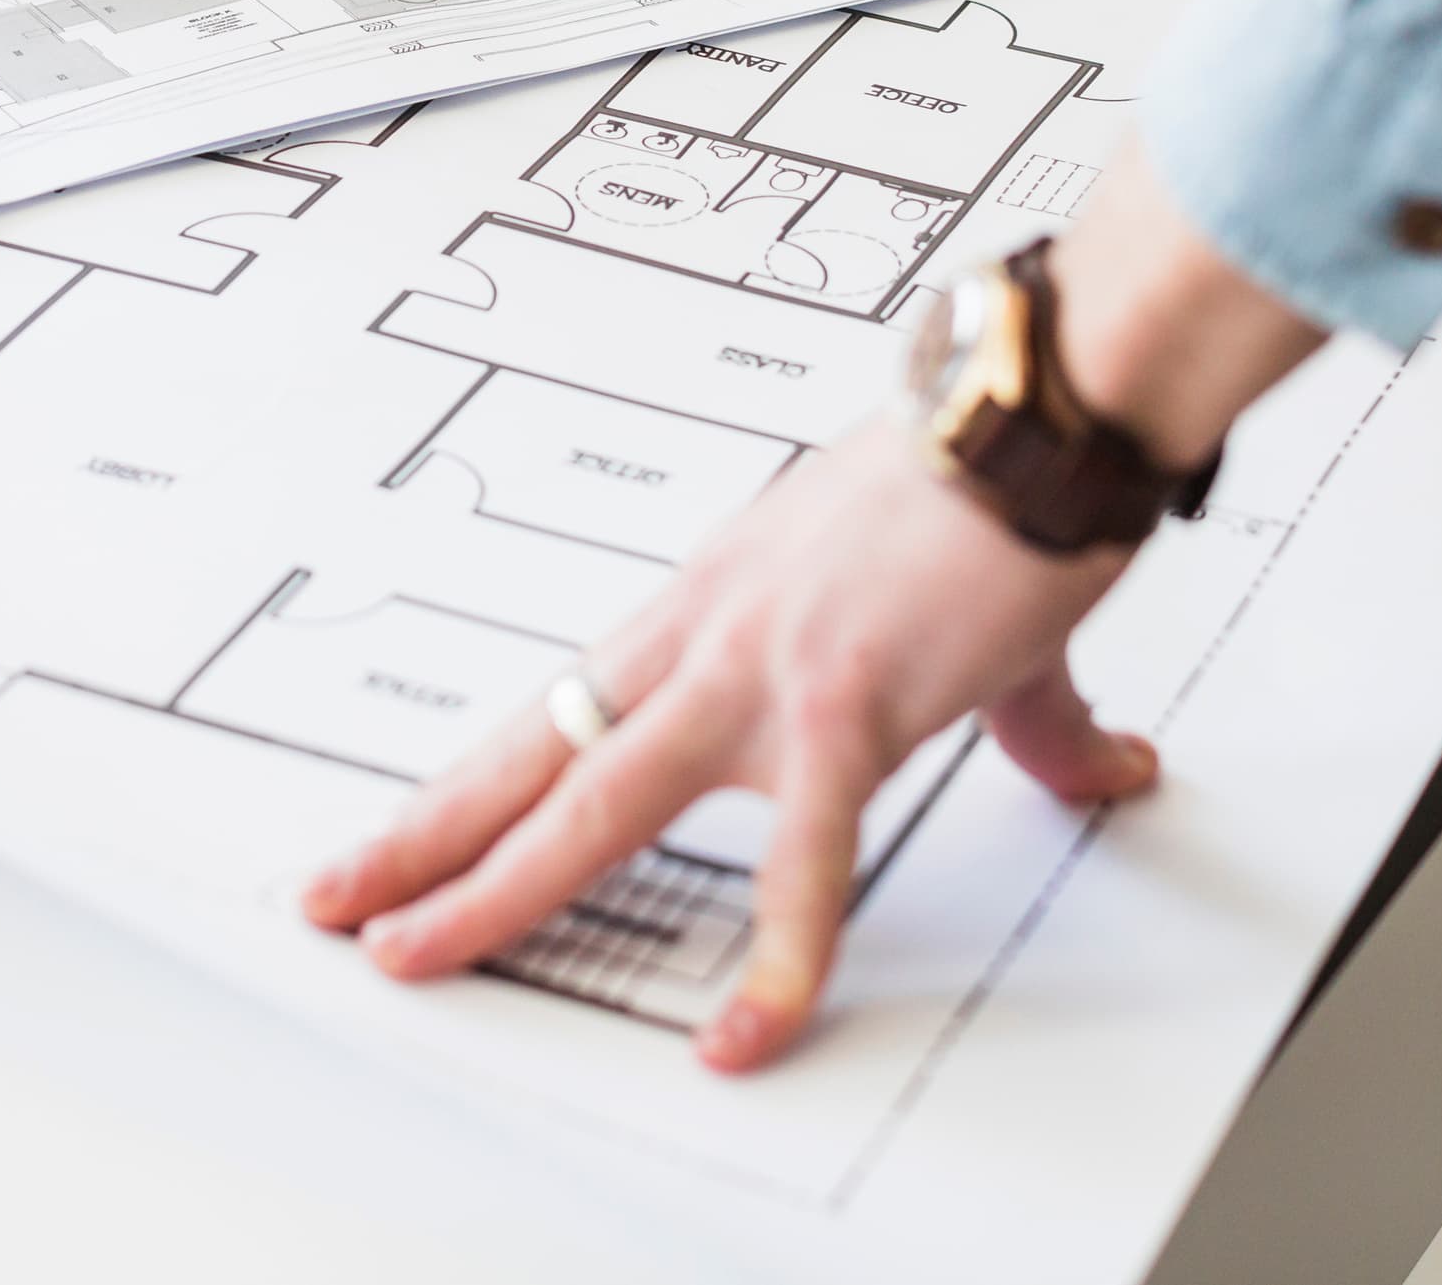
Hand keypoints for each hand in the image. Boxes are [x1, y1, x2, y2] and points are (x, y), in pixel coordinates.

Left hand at [304, 157, 1324, 1073]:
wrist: (1037, 410)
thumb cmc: (990, 487)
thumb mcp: (976, 628)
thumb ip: (1028, 724)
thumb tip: (1104, 770)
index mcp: (710, 610)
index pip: (557, 716)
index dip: (473, 789)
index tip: (402, 841)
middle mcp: (705, 638)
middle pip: (528, 757)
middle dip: (422, 840)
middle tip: (337, 905)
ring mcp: (760, 673)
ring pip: (594, 801)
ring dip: (497, 885)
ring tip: (421, 955)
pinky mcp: (847, 706)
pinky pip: (803, 860)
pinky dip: (776, 956)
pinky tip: (746, 1032)